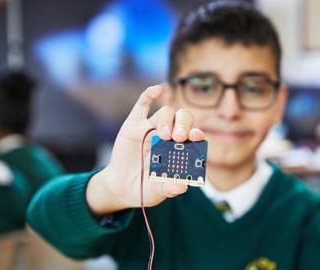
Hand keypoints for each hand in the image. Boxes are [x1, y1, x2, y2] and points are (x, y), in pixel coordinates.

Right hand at [86, 85, 203, 215]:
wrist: (122, 186)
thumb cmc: (146, 188)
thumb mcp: (157, 192)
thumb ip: (169, 189)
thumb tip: (182, 187)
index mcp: (181, 149)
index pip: (194, 136)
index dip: (196, 134)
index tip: (196, 136)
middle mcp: (170, 136)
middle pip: (183, 118)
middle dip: (183, 124)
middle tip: (178, 137)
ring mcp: (152, 128)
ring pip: (166, 112)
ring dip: (167, 120)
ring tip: (162, 135)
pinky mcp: (135, 124)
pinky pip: (143, 104)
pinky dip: (150, 94)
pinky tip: (157, 89)